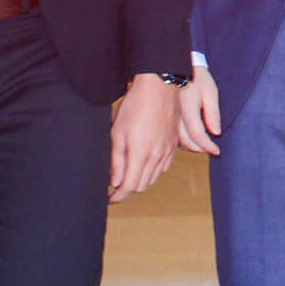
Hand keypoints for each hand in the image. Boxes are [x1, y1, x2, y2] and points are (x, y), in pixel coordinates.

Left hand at [110, 75, 178, 201]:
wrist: (160, 86)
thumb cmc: (136, 105)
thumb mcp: (117, 132)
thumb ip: (117, 160)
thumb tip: (115, 182)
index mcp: (141, 153)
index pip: (130, 187)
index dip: (119, 196)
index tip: (110, 199)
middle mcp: (157, 155)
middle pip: (142, 185)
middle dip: (128, 189)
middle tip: (115, 187)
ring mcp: (168, 150)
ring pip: (154, 177)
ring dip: (140, 181)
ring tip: (128, 175)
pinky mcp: (174, 144)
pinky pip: (164, 167)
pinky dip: (153, 172)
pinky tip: (144, 164)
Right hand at [176, 65, 221, 155]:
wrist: (176, 66)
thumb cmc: (197, 77)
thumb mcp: (210, 92)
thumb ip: (213, 114)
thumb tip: (216, 132)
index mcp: (189, 109)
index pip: (198, 135)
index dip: (208, 146)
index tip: (216, 151)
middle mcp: (176, 116)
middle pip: (186, 141)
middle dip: (199, 149)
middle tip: (210, 150)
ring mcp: (168, 116)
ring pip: (176, 140)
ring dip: (189, 147)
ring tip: (200, 147)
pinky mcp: (165, 115)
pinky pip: (171, 134)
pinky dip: (180, 141)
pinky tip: (187, 140)